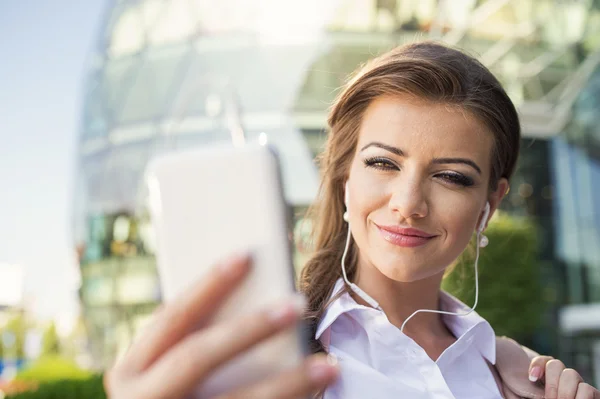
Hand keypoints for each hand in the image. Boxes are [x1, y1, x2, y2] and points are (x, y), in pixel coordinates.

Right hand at [104, 254, 338, 398]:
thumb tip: (255, 300)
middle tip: (297, 301)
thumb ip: (186, 345)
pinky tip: (313, 397)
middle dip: (250, 327)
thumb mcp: (158, 376)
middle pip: (199, 355)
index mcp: (130, 371)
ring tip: (329, 366)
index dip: (208, 285)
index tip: (246, 256)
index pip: (171, 317)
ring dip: (288, 383)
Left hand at [529, 356, 598, 398]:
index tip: (531, 379)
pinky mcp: (592, 395)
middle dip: (551, 384)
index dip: (537, 365)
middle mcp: (564, 379)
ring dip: (564, 391)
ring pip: (571, 374)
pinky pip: (587, 389)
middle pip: (556, 364)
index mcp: (549, 379)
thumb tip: (531, 382)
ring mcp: (578, 385)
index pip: (544, 361)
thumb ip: (533, 395)